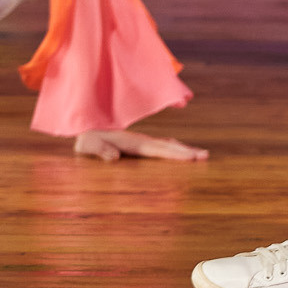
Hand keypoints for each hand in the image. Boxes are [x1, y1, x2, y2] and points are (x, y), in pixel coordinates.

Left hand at [73, 128, 208, 160]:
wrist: (81, 129)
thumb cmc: (84, 141)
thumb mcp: (87, 145)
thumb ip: (100, 150)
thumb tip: (114, 157)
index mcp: (132, 142)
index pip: (158, 149)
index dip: (176, 153)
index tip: (193, 158)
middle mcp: (140, 140)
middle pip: (168, 145)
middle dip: (187, 151)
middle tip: (206, 155)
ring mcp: (140, 142)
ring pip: (166, 144)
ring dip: (182, 149)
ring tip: (199, 155)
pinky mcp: (137, 145)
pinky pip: (159, 147)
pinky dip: (172, 149)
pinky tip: (178, 151)